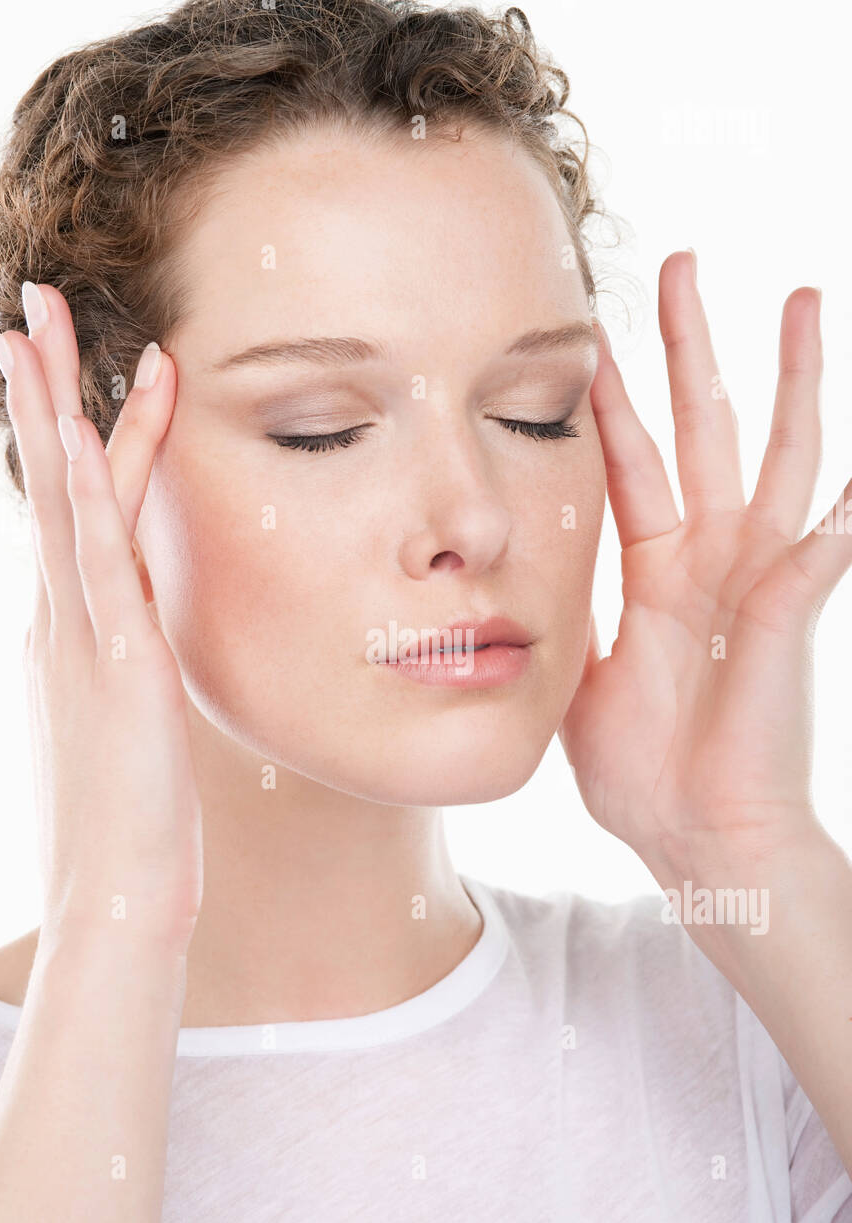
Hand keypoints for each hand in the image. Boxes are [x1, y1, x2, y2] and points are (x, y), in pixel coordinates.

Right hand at [0, 283, 201, 947]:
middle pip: (50, 483)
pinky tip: (77, 432)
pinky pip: (99, 562)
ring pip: (68, 502)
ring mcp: (81, 637)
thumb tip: (136, 647)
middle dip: (38, 389)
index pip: (68, 509)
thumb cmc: (128, 820)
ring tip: (42, 324)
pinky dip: (86, 493)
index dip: (59, 430)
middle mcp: (63, 620)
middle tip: (27, 303)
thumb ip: (126, 671)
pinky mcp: (116, 664)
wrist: (119, 894)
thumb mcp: (125, 725)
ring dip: (56, 408)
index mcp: (70, 631)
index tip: (54, 364)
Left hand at [560, 252, 850, 873]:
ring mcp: (756, 580)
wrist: (697, 838)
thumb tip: (523, 594)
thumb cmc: (645, 771)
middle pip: (704, 429)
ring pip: (778, 457)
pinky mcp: (788, 613)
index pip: (630, 463)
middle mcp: (710, 559)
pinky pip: (826, 549)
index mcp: (657, 572)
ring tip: (804, 299)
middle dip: (691, 348)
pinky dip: (849, 508)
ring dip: (792, 381)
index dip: (609, 402)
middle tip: (682, 265)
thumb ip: (572, 624)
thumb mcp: (584, 681)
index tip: (586, 337)